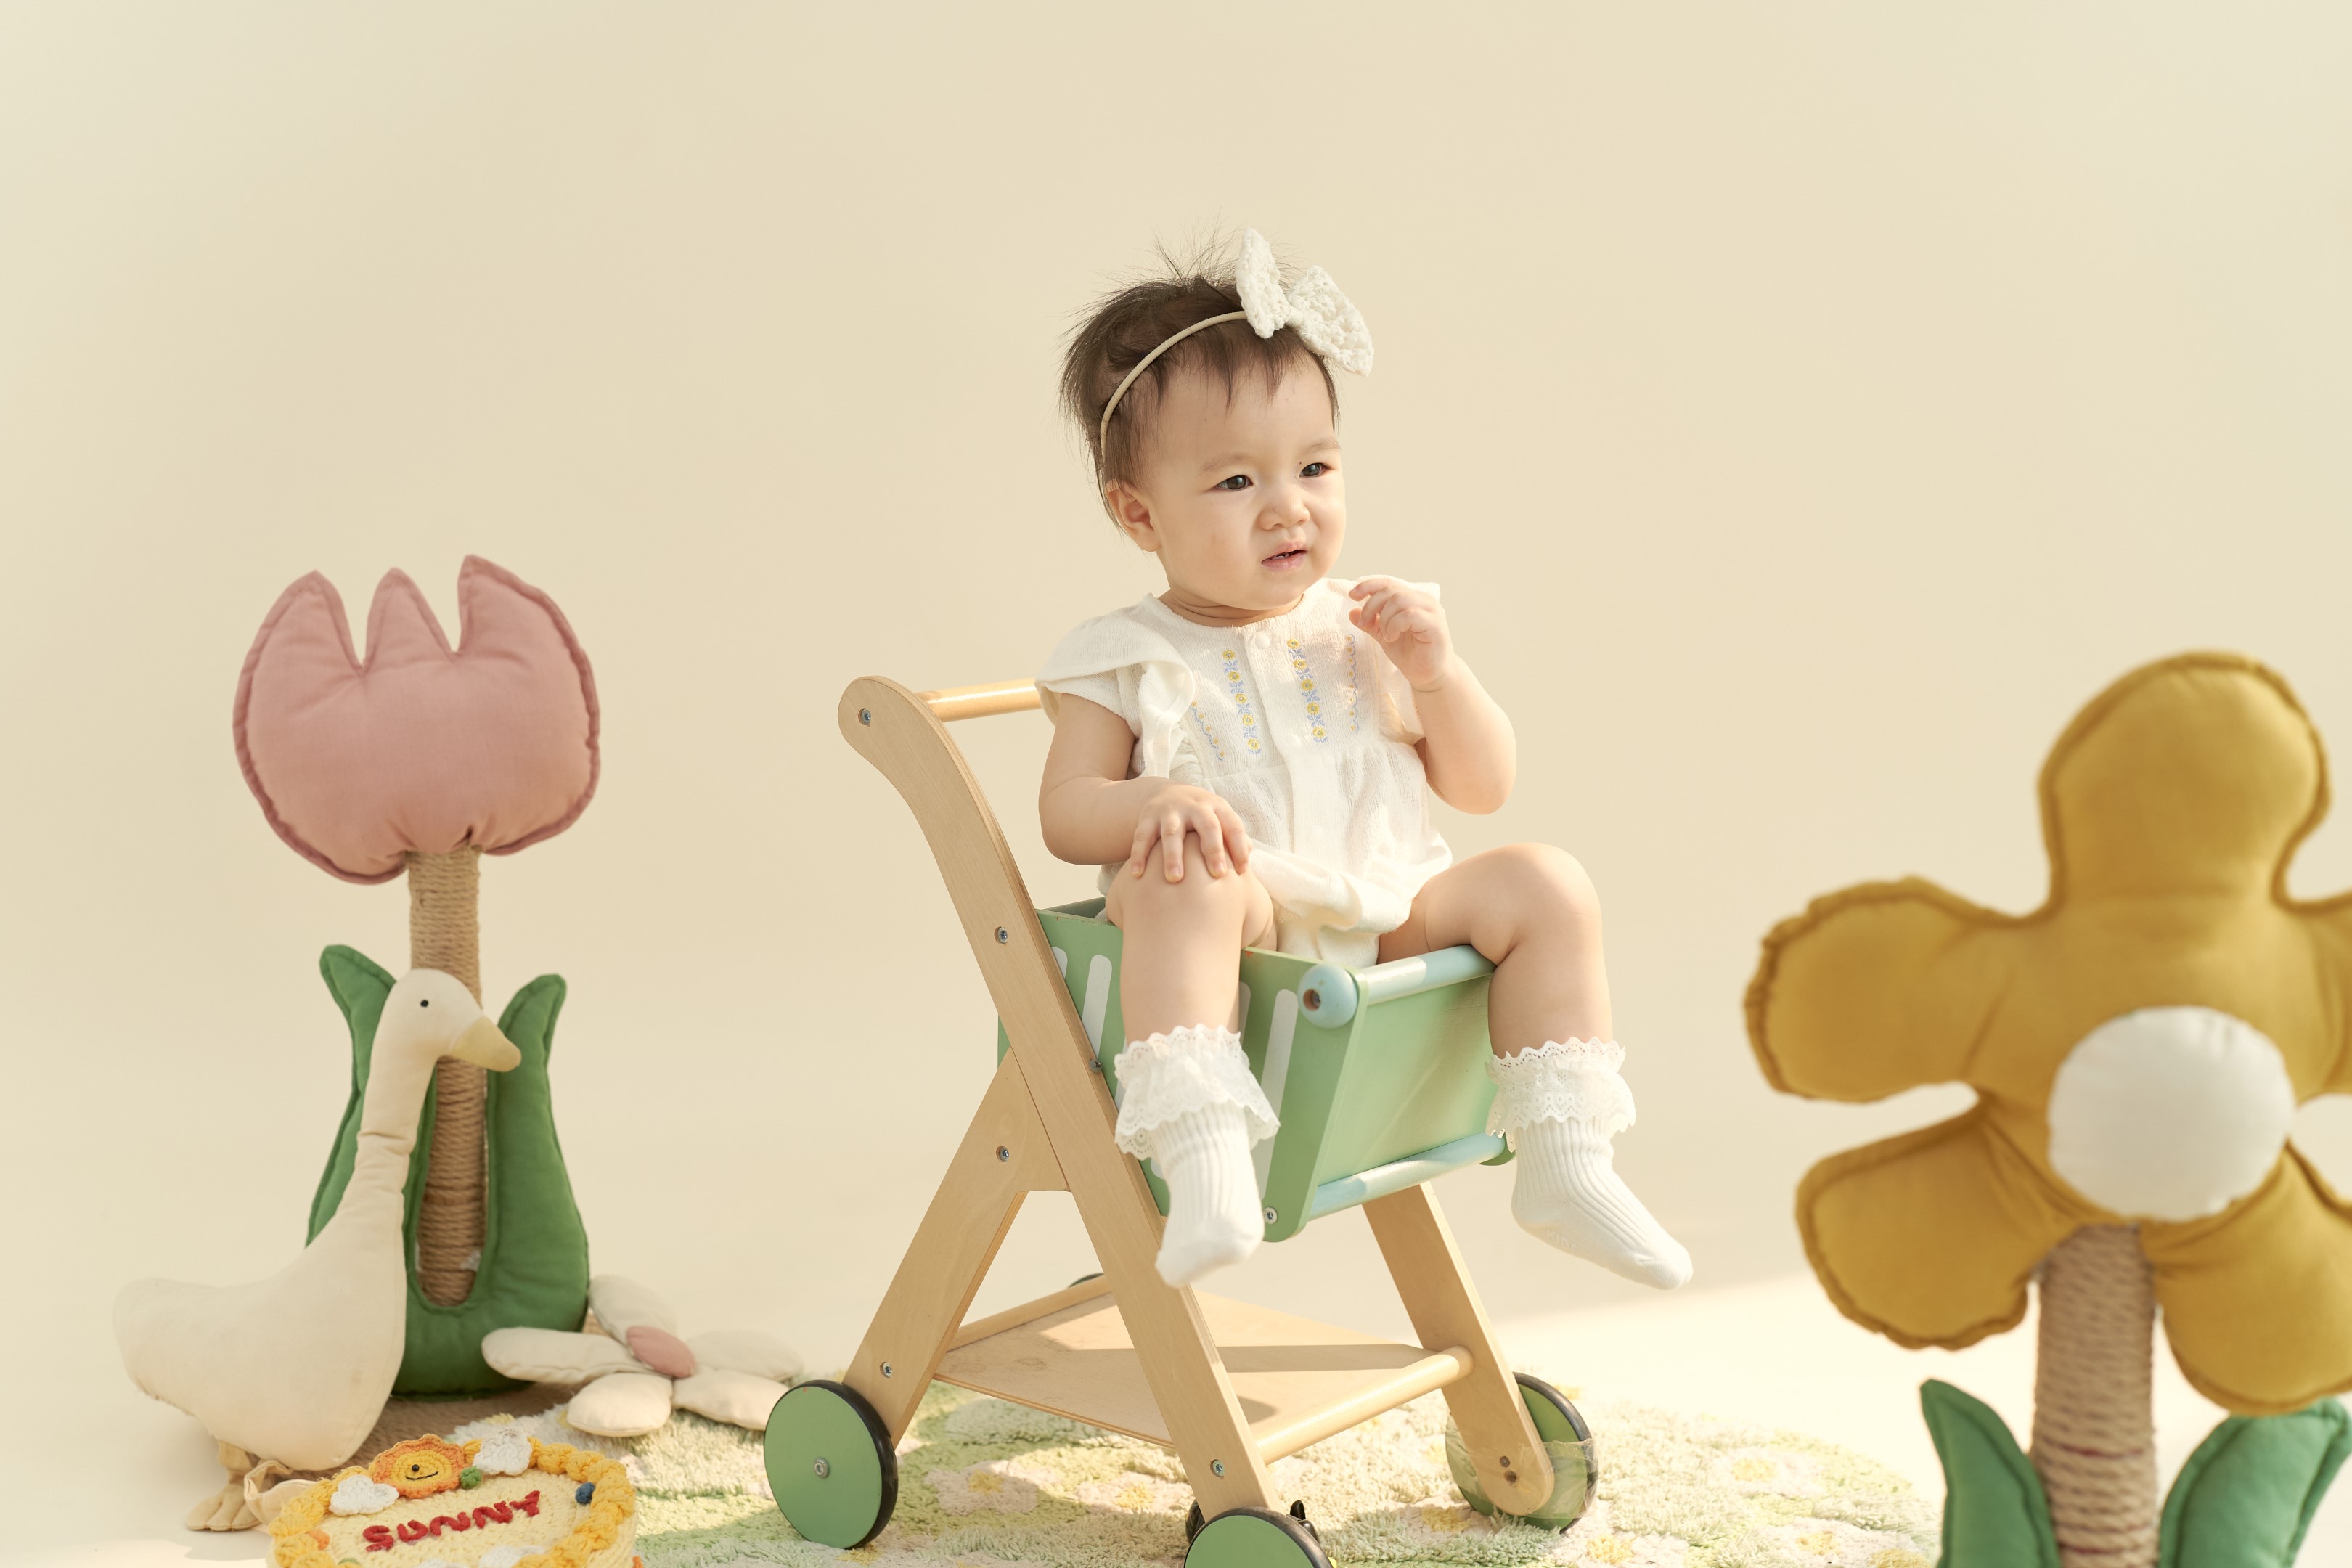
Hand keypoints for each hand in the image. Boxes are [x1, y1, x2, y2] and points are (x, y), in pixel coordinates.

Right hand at [1127, 780, 1251, 882]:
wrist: (1167, 793)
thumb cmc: (1202, 816)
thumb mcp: (1219, 818)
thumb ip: (1233, 836)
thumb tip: (1249, 854)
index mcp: (1216, 807)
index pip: (1232, 826)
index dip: (1239, 848)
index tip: (1241, 872)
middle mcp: (1194, 807)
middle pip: (1207, 826)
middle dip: (1212, 850)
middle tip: (1217, 875)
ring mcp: (1169, 811)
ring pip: (1172, 833)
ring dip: (1173, 856)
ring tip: (1175, 879)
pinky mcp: (1147, 818)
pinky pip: (1142, 837)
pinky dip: (1139, 855)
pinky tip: (1138, 874)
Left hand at [1348, 577, 1455, 690]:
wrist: (1429, 676)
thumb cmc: (1411, 655)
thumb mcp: (1384, 636)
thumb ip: (1371, 623)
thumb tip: (1351, 612)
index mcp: (1412, 599)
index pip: (1388, 583)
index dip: (1368, 586)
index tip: (1352, 596)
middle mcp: (1423, 600)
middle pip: (1390, 590)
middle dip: (1371, 606)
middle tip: (1364, 624)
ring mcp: (1431, 611)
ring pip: (1399, 599)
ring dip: (1384, 618)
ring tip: (1385, 635)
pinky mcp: (1435, 624)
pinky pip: (1409, 614)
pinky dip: (1394, 625)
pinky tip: (1392, 638)